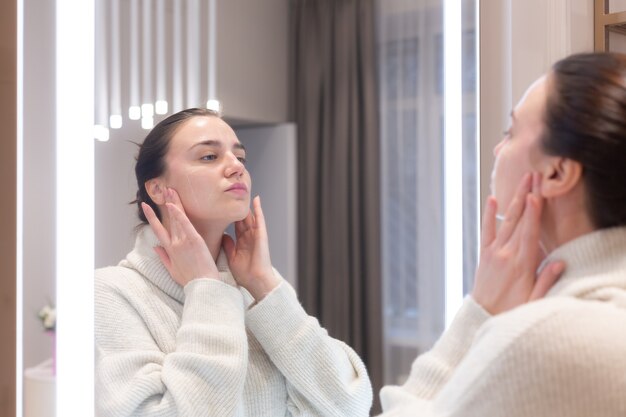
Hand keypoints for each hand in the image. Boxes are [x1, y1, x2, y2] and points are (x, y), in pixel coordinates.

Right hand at [141, 188, 218, 286]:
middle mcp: (174, 243)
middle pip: (168, 219)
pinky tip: (173, 204)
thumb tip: (155, 247)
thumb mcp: (172, 270)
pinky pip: (184, 223)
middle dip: (165, 203)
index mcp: (169, 250)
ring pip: (176, 218)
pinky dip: (178, 213)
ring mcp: (183, 241)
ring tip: (169, 190)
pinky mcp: (194, 240)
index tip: (146, 206)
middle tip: (163, 190)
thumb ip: (163, 257)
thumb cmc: (191, 280)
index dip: (152, 217)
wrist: (203, 285)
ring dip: (172, 203)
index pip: (158, 230)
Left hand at [222, 196, 279, 300]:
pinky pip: (260, 220)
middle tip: (228, 194)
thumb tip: (222, 235)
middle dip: (235, 208)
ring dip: (246, 206)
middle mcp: (249, 237)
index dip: (228, 216)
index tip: (220, 207)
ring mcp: (256, 235)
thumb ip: (228, 246)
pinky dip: (259, 209)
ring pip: (249, 217)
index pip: (234, 225)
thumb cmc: (245, 273)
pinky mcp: (262, 235)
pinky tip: (256, 199)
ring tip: (242, 191)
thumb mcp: (232, 257)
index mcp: (241, 242)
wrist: (256, 281)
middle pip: (241, 218)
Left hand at [472, 173, 564, 314]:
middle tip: (533, 175)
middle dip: (526, 196)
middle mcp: (505, 254)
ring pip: (505, 220)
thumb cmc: (512, 309)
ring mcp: (493, 251)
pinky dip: (490, 214)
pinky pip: (487, 230)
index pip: (528, 233)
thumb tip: (559, 262)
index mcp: (520, 264)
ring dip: (514, 199)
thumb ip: (546, 281)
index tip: (536, 194)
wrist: (482, 315)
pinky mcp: (484, 253)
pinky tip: (492, 198)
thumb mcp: (533, 300)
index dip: (532, 213)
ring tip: (522, 180)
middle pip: (518, 220)